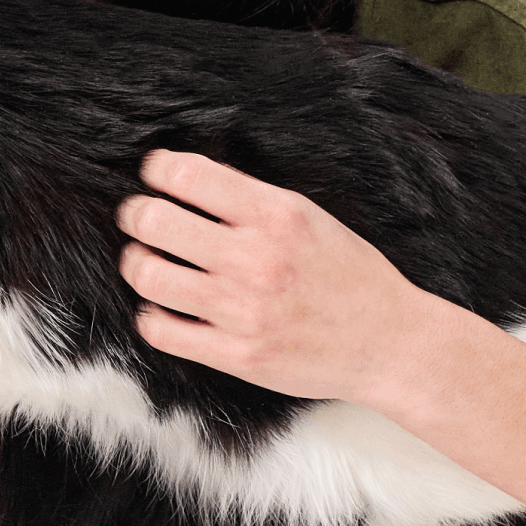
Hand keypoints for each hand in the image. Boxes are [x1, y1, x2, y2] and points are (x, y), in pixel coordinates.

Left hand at [115, 149, 438, 402]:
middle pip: (155, 221)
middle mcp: (256, 258)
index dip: (157, 169)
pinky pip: (163, 332)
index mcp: (277, 214)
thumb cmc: (352, 276)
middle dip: (135, 214)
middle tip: (137, 216)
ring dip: (137, 264)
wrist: (389, 342)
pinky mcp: (238, 355)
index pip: (188, 176)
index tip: (154, 174)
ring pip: (150, 276)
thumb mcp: (311, 218)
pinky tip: (161, 308)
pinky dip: (151, 316)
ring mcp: (244, 310)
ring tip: (145, 261)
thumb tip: (189, 179)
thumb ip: (253, 201)